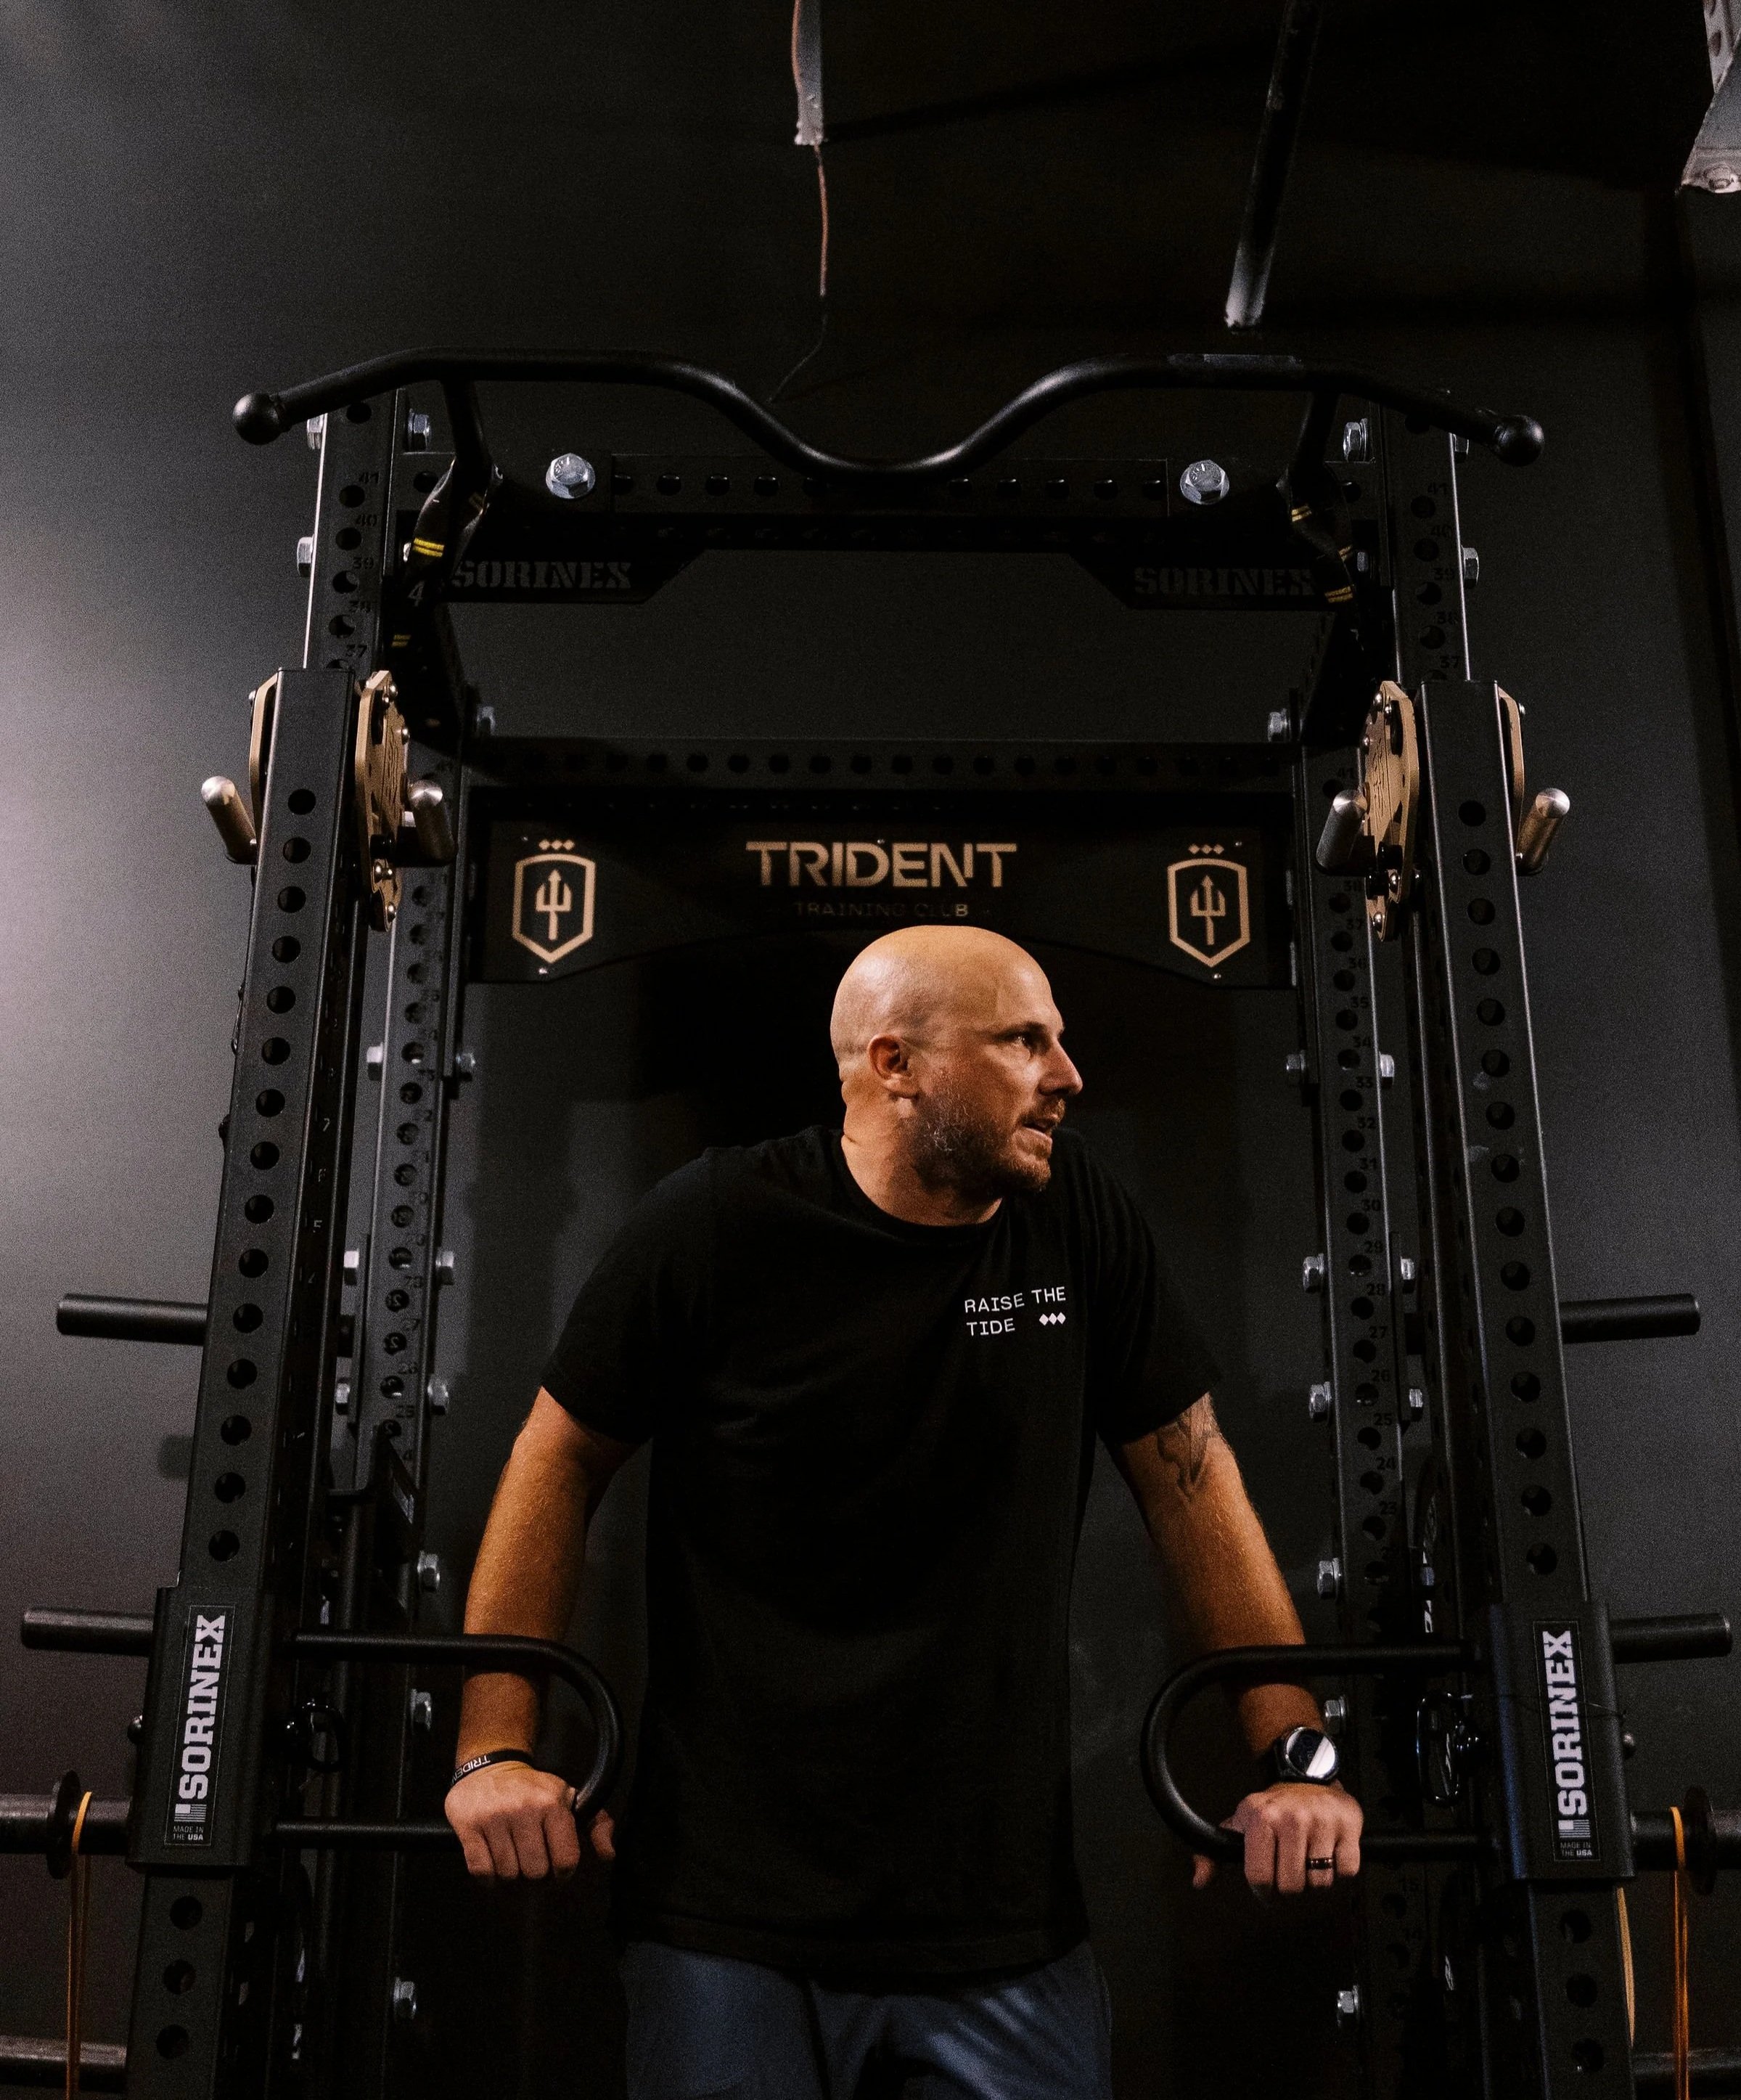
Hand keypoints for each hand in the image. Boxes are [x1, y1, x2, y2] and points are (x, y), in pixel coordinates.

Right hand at [444, 1759, 615, 1880]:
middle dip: (534, 1875)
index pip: (565, 1861)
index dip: (562, 1873)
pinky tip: (492, 1864)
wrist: (489, 1767)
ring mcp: (494, 1817)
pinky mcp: (468, 1825)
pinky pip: (481, 1872)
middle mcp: (524, 1809)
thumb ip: (596, 1824)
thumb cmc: (534, 1791)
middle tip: (530, 1863)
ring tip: (511, 1859)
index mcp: (553, 1804)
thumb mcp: (569, 1799)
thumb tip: (608, 1855)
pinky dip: (488, 1878)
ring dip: (510, 1876)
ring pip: (507, 1875)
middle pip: (535, 1873)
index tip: (555, 1869)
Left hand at [1191, 1781, 1362, 1893]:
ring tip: (1309, 1859)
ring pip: (1320, 1883)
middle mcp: (1291, 1818)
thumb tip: (1199, 1879)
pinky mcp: (1347, 1825)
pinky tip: (1329, 1853)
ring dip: (1316, 1880)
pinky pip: (1346, 1872)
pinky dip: (1340, 1871)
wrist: (1305, 1775)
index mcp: (1261, 1819)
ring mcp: (1320, 1821)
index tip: (1268, 1889)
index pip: (1260, 1879)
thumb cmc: (1272, 1808)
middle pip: (1292, 1887)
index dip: (1264, 1892)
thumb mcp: (1240, 1824)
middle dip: (1291, 1886)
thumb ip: (1214, 1853)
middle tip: (1291, 1870)